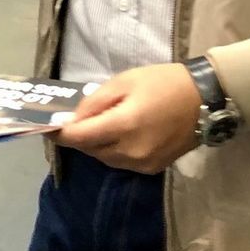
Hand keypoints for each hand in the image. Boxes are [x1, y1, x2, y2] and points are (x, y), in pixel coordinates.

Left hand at [55, 63, 201, 173]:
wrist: (204, 100)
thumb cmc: (163, 83)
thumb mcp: (124, 81)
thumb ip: (95, 102)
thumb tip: (73, 119)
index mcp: (124, 126)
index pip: (79, 137)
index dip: (59, 134)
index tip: (45, 127)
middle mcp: (131, 152)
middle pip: (90, 150)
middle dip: (78, 136)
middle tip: (72, 120)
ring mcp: (143, 164)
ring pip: (105, 158)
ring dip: (95, 144)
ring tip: (95, 124)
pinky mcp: (152, 169)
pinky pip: (121, 162)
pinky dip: (112, 150)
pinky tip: (115, 133)